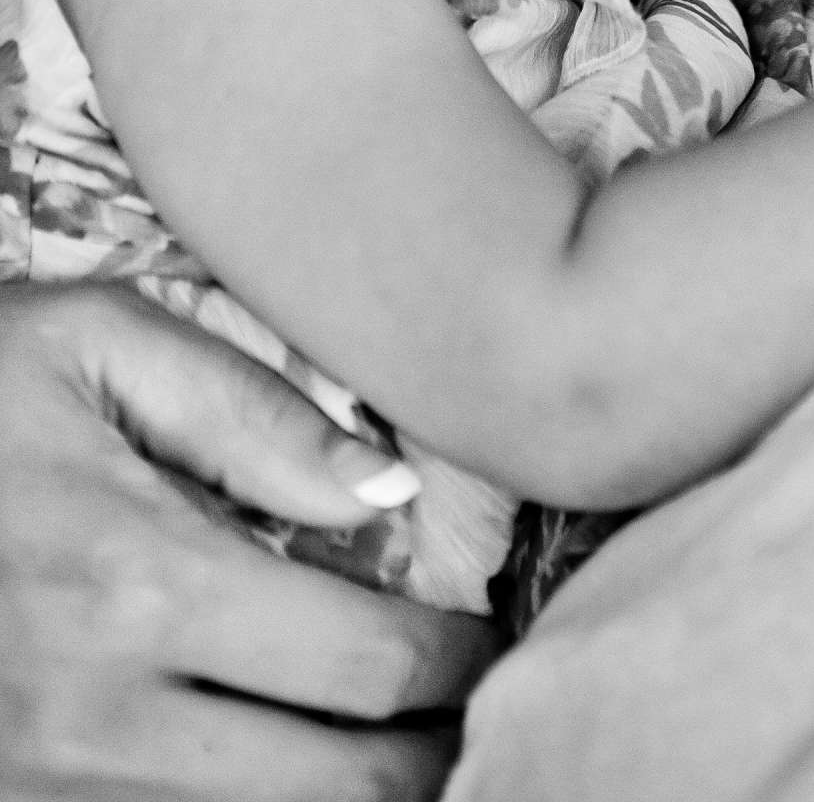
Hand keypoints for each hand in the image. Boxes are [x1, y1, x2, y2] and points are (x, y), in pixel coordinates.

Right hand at [0, 285, 499, 800]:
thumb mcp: (91, 342)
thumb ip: (250, 408)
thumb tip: (385, 491)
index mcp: (135, 587)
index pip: (367, 669)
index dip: (456, 663)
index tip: (485, 637)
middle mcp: (92, 720)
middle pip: (336, 792)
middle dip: (429, 757)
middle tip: (471, 711)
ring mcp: (41, 791)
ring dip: (346, 796)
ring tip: (394, 743)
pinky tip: (284, 760)